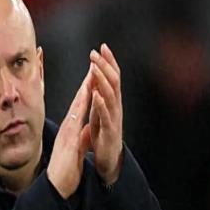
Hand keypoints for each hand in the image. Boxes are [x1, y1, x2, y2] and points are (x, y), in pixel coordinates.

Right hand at [47, 70, 92, 198]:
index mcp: (71, 131)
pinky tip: (87, 95)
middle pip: (79, 101)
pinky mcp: (69, 139)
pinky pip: (77, 120)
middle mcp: (68, 128)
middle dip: (87, 82)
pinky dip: (82, 106)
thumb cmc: (65, 171)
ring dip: (85, 88)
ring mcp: (67, 132)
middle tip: (94, 63)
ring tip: (92, 71)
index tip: (94, 76)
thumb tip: (87, 130)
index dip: (88, 90)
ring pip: (77, 106)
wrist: (56, 187)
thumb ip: (81, 139)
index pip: (81, 107)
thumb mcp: (76, 151)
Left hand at [88, 43, 123, 184]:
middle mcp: (116, 108)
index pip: (112, 78)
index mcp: (111, 103)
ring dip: (102, 80)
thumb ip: (99, 99)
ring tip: (94, 67)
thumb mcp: (100, 114)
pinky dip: (101, 104)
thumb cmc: (103, 137)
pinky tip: (96, 94)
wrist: (110, 162)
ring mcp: (114, 119)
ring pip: (110, 96)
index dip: (108, 62)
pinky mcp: (110, 132)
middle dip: (104, 66)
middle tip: (95, 51)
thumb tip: (94, 82)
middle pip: (113, 82)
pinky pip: (106, 116)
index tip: (101, 46)